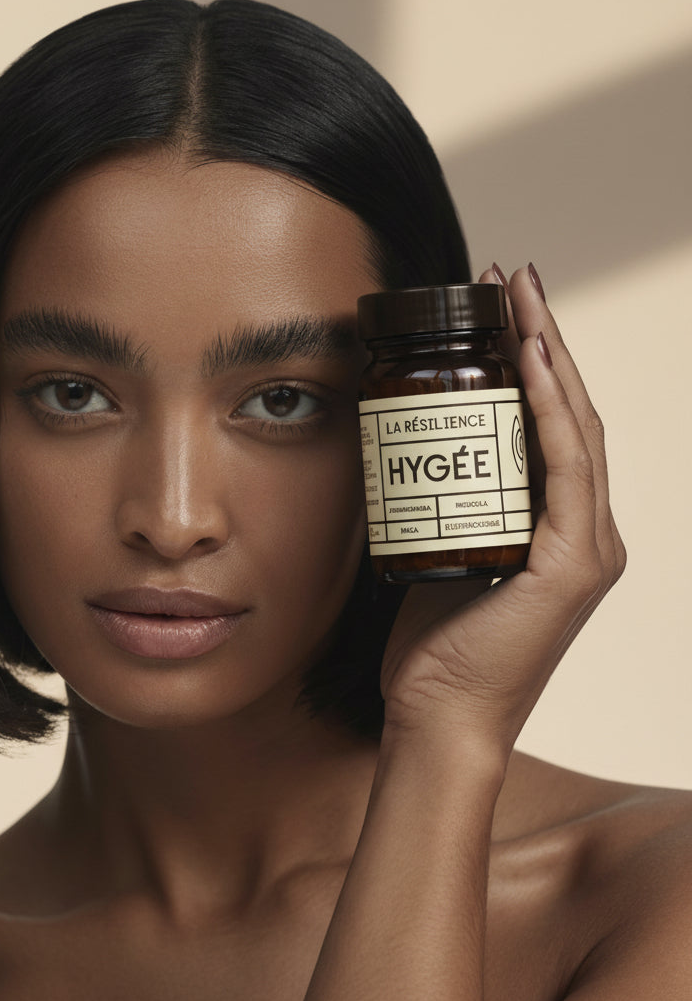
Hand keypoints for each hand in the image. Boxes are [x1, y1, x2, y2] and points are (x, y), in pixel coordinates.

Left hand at [378, 264, 625, 765]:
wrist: (440, 718)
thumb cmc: (436, 647)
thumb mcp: (444, 558)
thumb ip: (450, 511)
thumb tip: (412, 460)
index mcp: (559, 533)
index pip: (555, 429)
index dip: (536, 363)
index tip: (501, 308)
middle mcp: (587, 535)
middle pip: (573, 416)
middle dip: (543, 340)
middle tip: (511, 281)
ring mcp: (588, 550)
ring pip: (577, 429)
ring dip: (550, 355)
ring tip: (520, 297)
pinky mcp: (575, 566)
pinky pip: (565, 468)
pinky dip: (552, 409)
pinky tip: (533, 358)